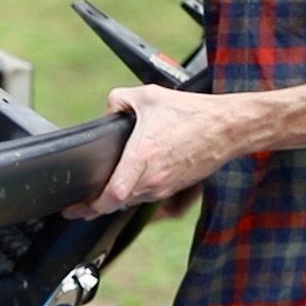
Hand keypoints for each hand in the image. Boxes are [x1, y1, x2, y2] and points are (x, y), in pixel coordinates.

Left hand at [62, 85, 241, 219]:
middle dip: (94, 208)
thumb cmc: (194, 113)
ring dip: (114, 201)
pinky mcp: (174, 187)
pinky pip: (147, 196)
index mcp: (143, 157)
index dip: (91, 205)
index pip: (112, 195)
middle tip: (78, 209)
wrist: (229, 127)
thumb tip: (108, 109)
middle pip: (116, 203)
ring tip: (98, 198)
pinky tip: (126, 186)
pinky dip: (133, 194)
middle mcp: (153, 177)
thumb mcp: (149, 96)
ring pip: (131, 201)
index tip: (77, 207)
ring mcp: (165, 186)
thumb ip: (120, 99)